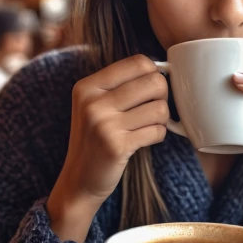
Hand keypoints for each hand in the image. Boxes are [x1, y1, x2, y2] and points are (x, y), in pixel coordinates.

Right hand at [47, 54, 168, 240]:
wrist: (79, 180)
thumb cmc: (96, 137)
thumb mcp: (96, 104)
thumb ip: (122, 84)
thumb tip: (163, 69)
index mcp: (88, 86)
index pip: (138, 62)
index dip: (154, 73)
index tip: (151, 87)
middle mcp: (93, 102)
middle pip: (154, 82)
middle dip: (162, 96)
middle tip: (153, 107)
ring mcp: (103, 124)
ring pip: (160, 108)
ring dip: (161, 119)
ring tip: (147, 125)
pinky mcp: (116, 146)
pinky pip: (157, 131)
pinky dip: (157, 135)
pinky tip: (144, 139)